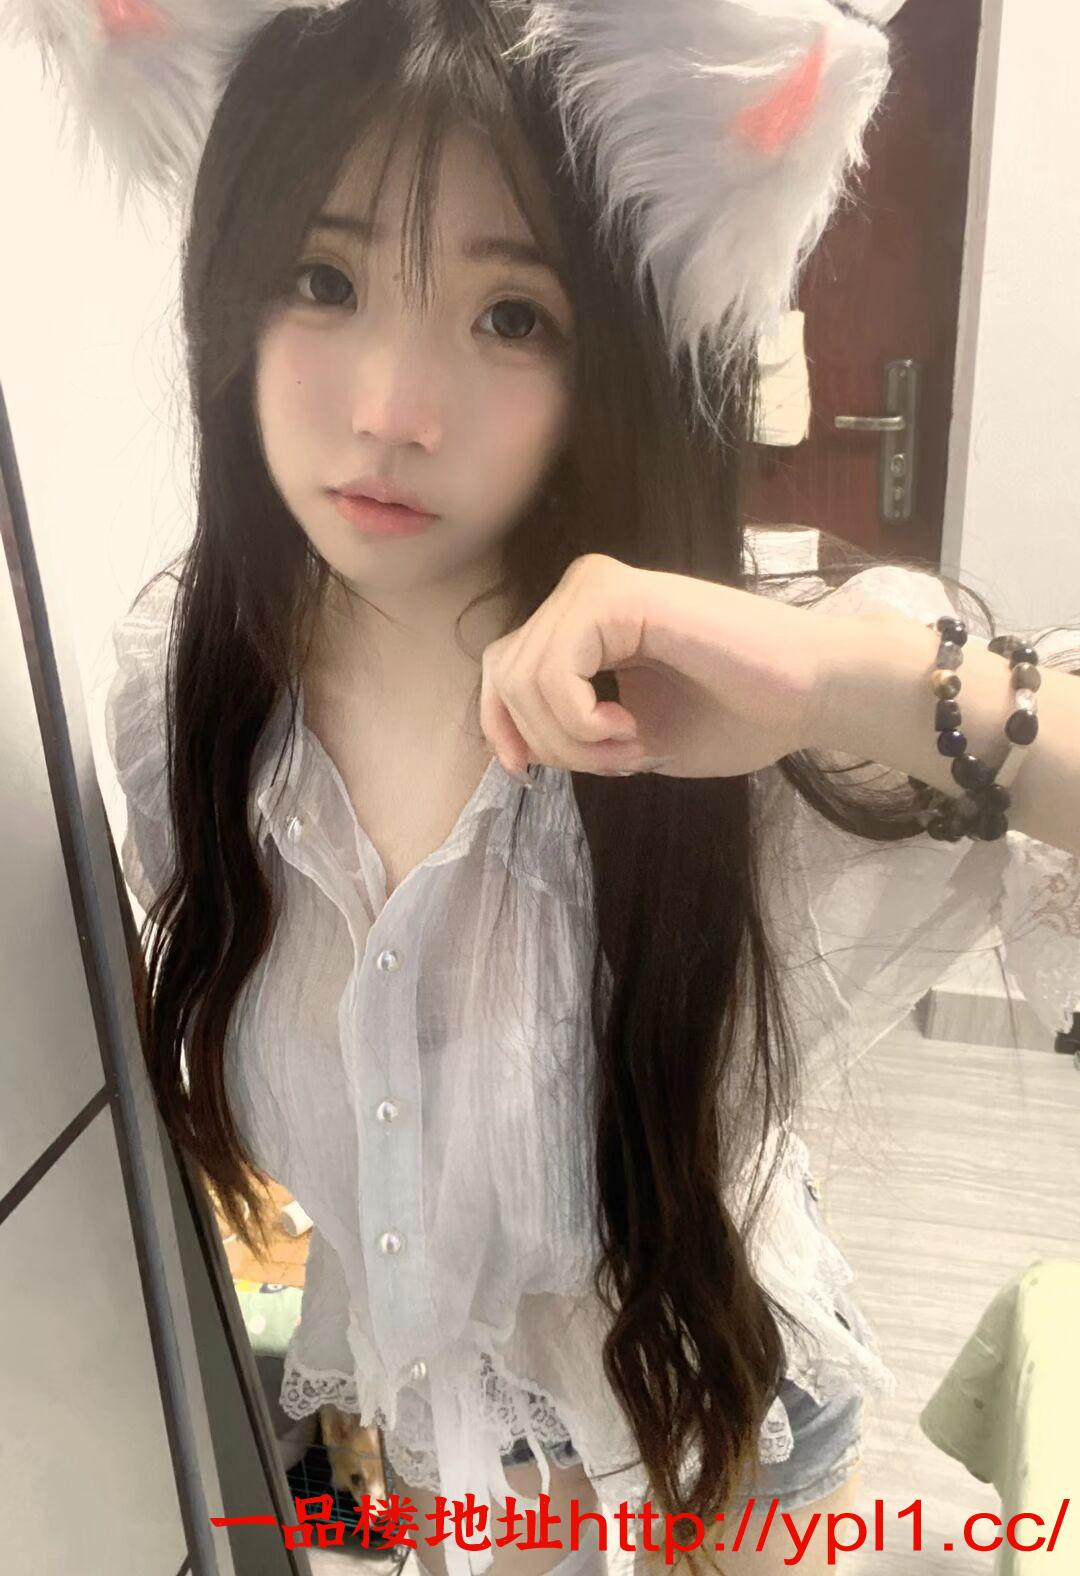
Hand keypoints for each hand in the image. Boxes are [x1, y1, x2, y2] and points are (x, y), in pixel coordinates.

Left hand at [479, 553, 835, 779]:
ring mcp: (595, 586)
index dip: (500, 725)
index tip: (525, 775)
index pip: (504, 669)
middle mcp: (582, 592)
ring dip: (573, 740)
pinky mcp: (614, 594)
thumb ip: (572, 733)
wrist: (809, 694)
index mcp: (584, 622)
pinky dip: (581, 721)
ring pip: (524, 679)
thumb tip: (517, 747)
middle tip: (619, 763)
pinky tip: (631, 730)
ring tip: (634, 749)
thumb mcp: (628, 739)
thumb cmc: (738, 715)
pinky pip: (553, 673)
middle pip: (506, 676)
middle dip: (550, 743)